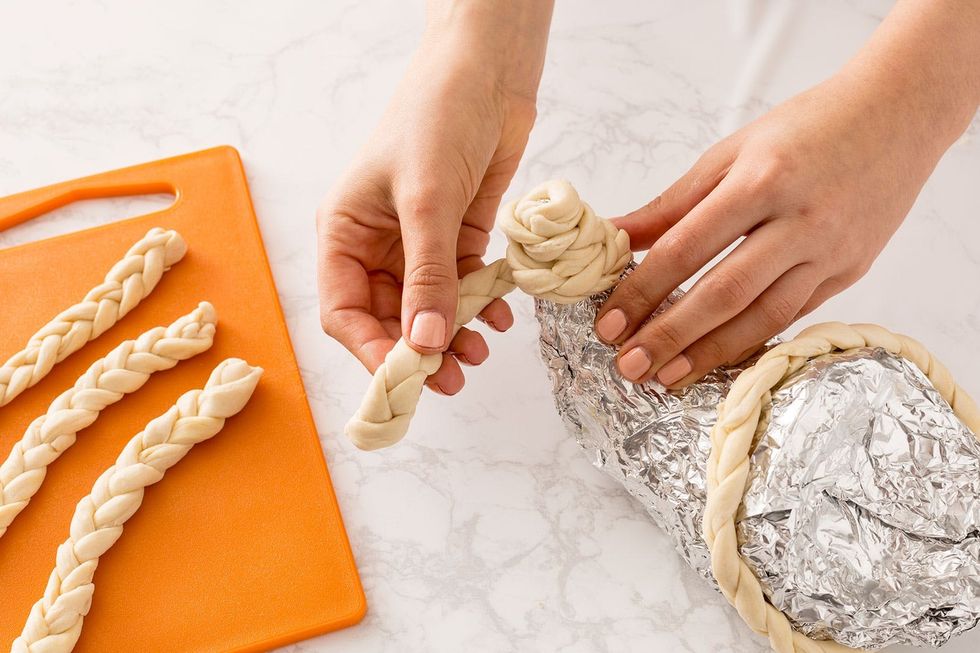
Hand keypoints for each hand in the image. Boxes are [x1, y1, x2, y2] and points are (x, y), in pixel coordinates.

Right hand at [317, 2, 551, 394]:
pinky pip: (464, 285)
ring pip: (428, 308)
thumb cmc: (436, 117)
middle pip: (388, 317)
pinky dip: (479, 305)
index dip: (370, 349)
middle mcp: (378, 243)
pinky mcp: (459, 235)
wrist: (488, 72)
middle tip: (452, 378)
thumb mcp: (426, 200)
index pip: (343, 309)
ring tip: (479, 354)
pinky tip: (498, 318)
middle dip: (418, 350)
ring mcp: (420, 242)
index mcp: (345, 231)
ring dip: (452, 334)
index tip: (405, 377)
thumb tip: (425, 345)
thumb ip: (427, 277)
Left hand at [595, 70, 969, 387]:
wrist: (898, 114)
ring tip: (668, 376)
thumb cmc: (807, 127)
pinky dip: (752, 340)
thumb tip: (616, 236)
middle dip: (670, 335)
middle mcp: (800, 221)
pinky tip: (717, 356)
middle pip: (725, 293)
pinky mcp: (850, 271)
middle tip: (629, 366)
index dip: (643, 290)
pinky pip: (794, 316)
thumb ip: (673, 202)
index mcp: (761, 181)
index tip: (610, 322)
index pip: (687, 247)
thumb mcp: (731, 151)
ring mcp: (831, 252)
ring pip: (764, 317)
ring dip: (710, 353)